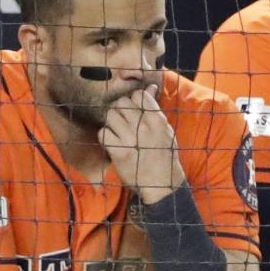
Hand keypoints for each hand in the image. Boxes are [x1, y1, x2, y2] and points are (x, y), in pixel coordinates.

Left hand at [99, 84, 186, 204]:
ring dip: (111, 122)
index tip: (133, 109)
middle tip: (122, 119)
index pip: (138, 95)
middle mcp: (143, 127)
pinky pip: (103, 133)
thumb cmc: (165, 155)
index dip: (133, 100)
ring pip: (110, 116)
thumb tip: (150, 87)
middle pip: (121, 103)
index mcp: (157, 120)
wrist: (161, 183)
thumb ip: (155, 109)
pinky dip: (105, 136)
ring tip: (117, 130)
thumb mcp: (165, 130)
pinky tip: (112, 142)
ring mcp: (130, 139)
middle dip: (119, 109)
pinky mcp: (118, 152)